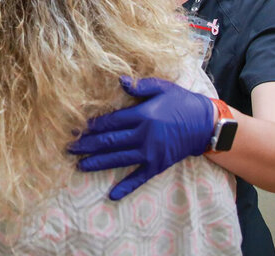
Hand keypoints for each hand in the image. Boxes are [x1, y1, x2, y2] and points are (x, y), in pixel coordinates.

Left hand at [69, 76, 214, 199]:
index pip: (111, 122)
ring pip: (118, 160)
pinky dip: (126, 187)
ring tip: (80, 165)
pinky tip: (112, 194)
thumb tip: (119, 81)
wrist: (205, 124)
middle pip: (110, 142)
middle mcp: (143, 136)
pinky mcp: (158, 165)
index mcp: (142, 116)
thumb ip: (140, 86)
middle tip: (69, 149)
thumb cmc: (181, 102)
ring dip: (98, 163)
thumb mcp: (162, 88)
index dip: (93, 126)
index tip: (76, 129)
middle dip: (88, 146)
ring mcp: (150, 153)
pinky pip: (139, 178)